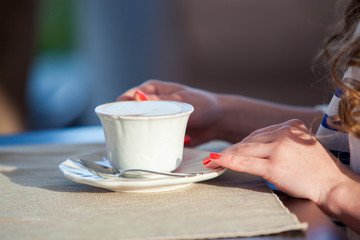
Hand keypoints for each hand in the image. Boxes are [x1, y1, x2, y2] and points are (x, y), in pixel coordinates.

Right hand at [117, 80, 222, 144]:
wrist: (219, 122)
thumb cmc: (203, 105)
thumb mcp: (180, 100)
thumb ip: (158, 101)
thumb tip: (135, 97)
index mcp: (152, 90)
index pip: (127, 97)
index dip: (119, 108)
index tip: (118, 119)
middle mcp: (150, 103)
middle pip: (129, 114)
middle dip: (126, 124)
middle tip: (125, 134)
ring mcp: (155, 118)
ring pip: (138, 127)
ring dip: (137, 134)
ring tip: (137, 142)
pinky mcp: (161, 131)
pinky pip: (149, 137)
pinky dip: (148, 142)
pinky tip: (149, 147)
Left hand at [204, 119, 354, 203]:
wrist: (332, 184)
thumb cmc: (317, 167)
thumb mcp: (301, 143)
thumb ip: (281, 139)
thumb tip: (256, 144)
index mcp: (290, 125)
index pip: (258, 133)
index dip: (241, 143)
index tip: (228, 149)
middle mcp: (283, 133)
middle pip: (249, 140)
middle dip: (230, 150)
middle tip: (214, 157)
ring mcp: (278, 149)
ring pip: (244, 149)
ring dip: (226, 155)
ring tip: (212, 161)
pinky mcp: (274, 165)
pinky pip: (246, 162)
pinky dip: (229, 161)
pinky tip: (217, 161)